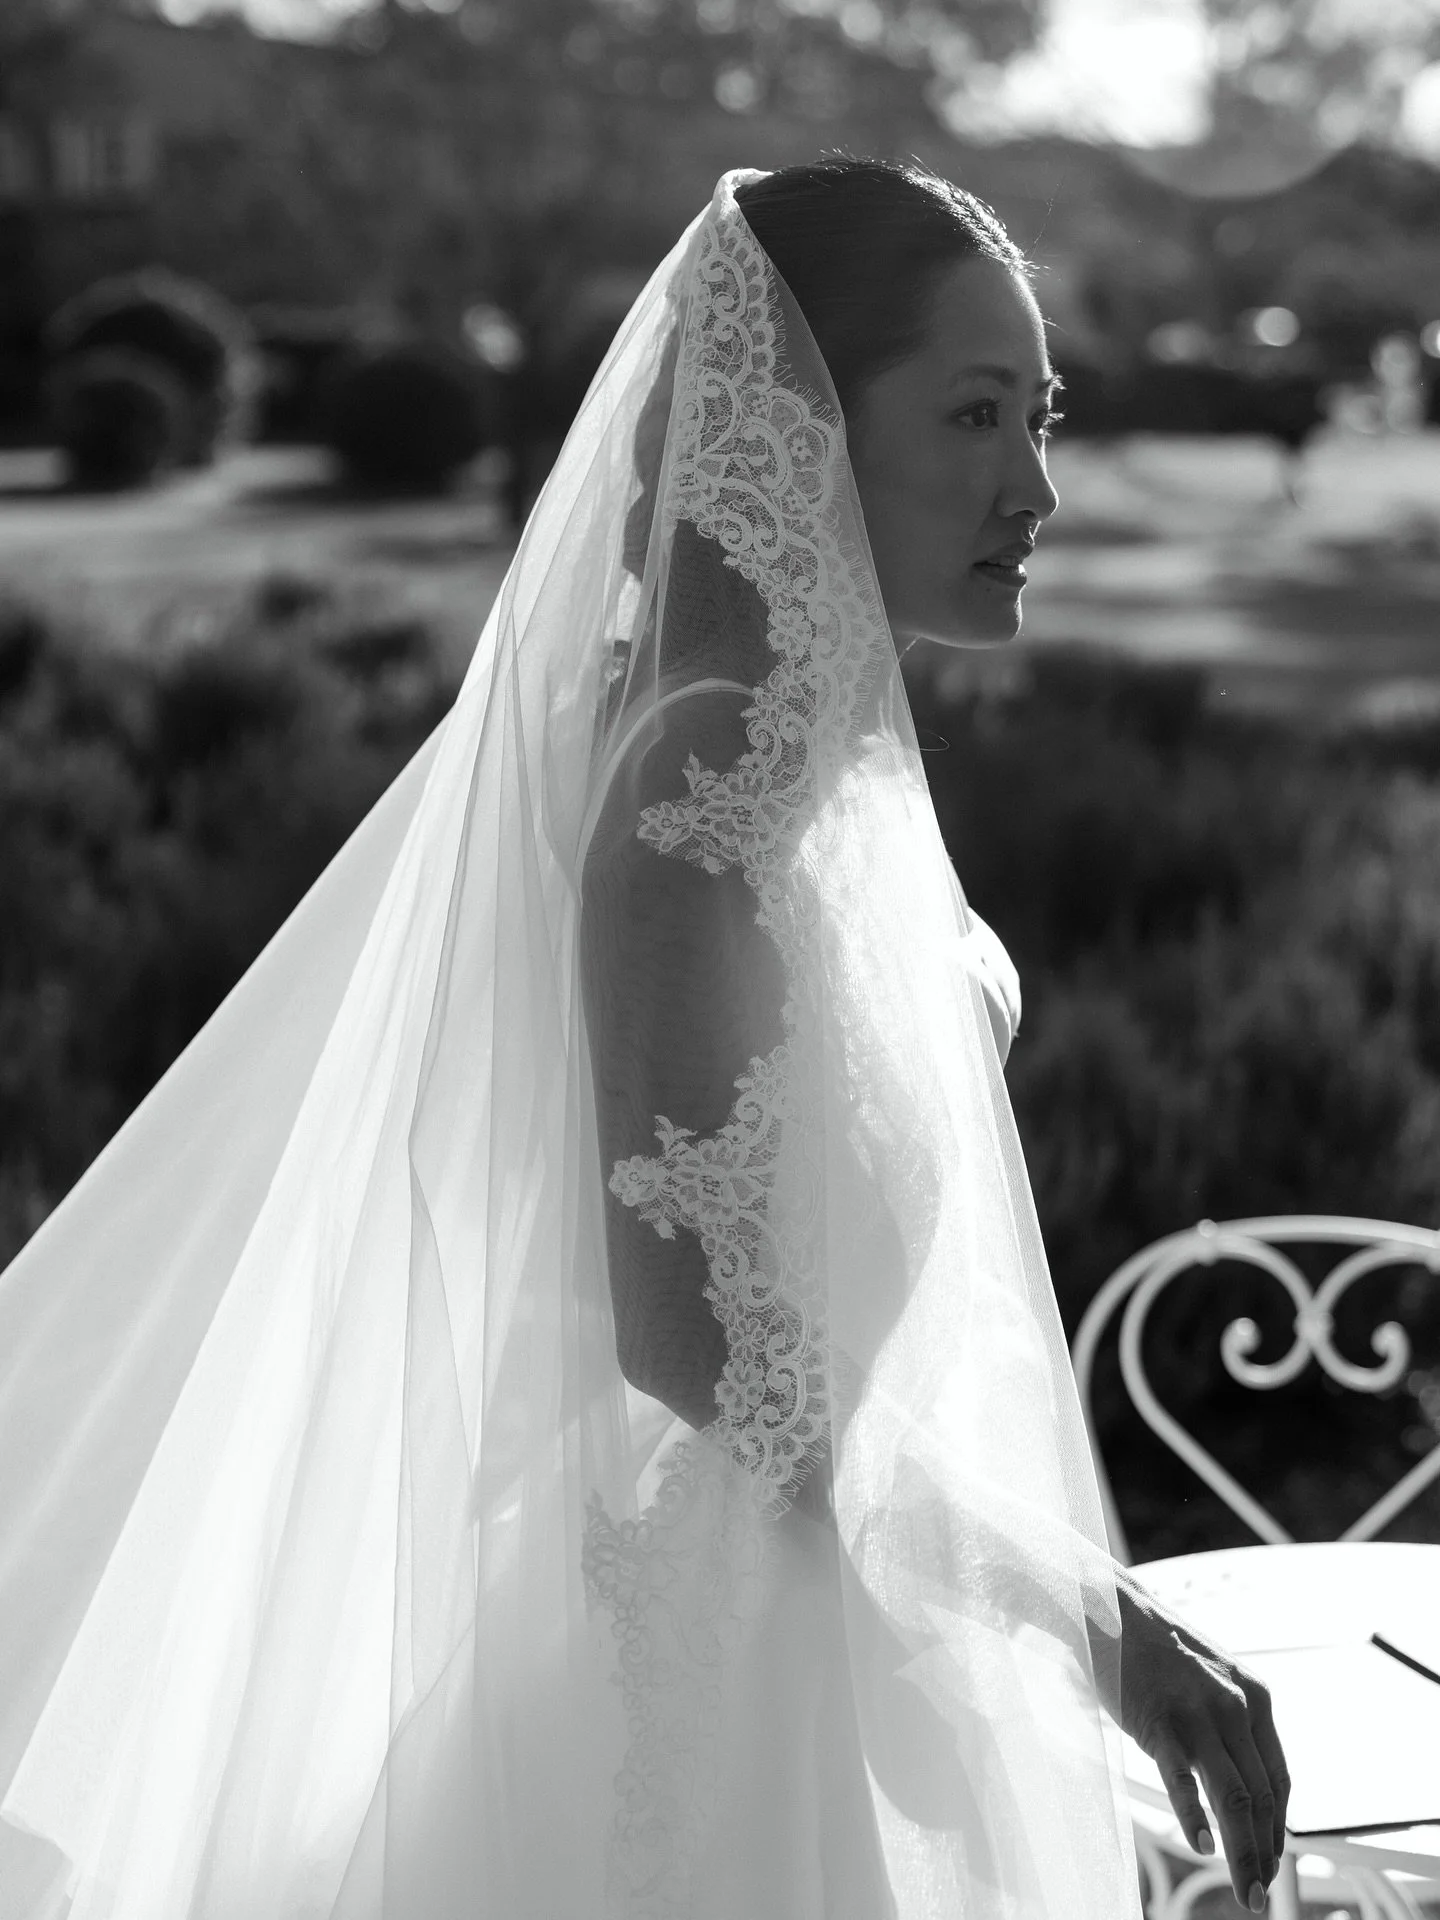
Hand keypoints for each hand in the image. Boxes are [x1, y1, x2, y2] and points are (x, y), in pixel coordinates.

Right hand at [1112, 1570, 1290, 1911]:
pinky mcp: (1161, 1723)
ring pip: (1236, 1798)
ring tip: (1244, 1888)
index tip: (1272, 1861)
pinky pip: (1185, 1782)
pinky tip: (1202, 1846)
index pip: (1280, 1780)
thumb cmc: (1157, 1651)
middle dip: (1265, 1854)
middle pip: (1263, 1798)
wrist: (1111, 1610)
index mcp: (1255, 1697)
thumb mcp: (1214, 1680)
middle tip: (1260, 1894)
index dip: (1279, 1829)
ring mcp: (1199, 1715)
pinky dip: (1195, 1819)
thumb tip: (1246, 1785)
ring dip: (1242, 1852)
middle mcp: (1236, 1706)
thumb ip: (1234, 1724)